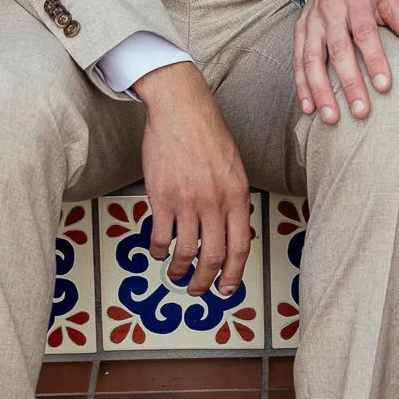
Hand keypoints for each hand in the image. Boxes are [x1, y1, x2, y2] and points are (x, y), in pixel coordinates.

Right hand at [134, 62, 251, 296]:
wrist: (181, 108)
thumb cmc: (208, 133)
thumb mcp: (234, 168)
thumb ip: (234, 200)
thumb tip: (232, 230)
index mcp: (238, 195)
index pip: (241, 246)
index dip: (233, 273)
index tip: (227, 288)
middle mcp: (215, 201)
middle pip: (212, 256)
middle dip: (205, 281)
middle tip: (198, 290)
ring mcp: (187, 200)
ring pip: (185, 252)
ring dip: (179, 271)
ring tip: (175, 274)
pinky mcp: (162, 196)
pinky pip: (160, 236)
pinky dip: (158, 251)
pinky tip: (157, 252)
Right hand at [294, 0, 398, 124]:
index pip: (365, 33)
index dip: (375, 60)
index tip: (385, 87)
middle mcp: (330, 10)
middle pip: (338, 50)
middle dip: (349, 82)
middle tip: (361, 112)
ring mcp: (311, 21)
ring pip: (311, 59)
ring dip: (320, 91)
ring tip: (332, 118)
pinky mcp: (299, 30)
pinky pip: (297, 61)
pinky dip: (302, 85)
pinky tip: (309, 108)